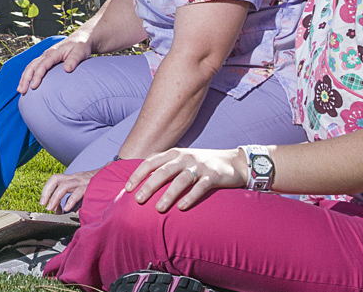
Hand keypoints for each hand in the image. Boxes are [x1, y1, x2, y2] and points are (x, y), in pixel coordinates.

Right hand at [17, 36, 93, 92]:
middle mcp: (47, 54)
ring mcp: (45, 57)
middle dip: (25, 78)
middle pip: (32, 66)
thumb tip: (67, 69)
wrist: (81, 39)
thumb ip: (73, 60)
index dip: (37, 76)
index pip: (42, 65)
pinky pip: (34, 67)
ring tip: (20, 90)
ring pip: (30, 66)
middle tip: (21, 91)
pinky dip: (28, 75)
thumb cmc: (81, 46)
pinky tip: (27, 83)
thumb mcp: (80, 52)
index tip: (34, 86)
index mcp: (54, 52)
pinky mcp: (46, 60)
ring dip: (24, 78)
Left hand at [39, 169, 95, 213]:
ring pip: (64, 186)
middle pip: (55, 179)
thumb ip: (75, 200)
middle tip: (43, 205)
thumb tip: (66, 211)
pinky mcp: (91, 186)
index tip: (44, 202)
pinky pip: (78, 192)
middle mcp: (76, 177)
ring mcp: (83, 181)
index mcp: (73, 178)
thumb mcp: (85, 191)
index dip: (47, 189)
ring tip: (52, 209)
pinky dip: (71, 200)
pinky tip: (68, 209)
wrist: (117, 176)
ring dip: (55, 198)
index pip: (55, 179)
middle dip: (46, 191)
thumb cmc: (100, 186)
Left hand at [126, 148, 247, 211]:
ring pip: (181, 179)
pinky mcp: (214, 176)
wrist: (235, 162)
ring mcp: (200, 166)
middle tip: (138, 200)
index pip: (151, 162)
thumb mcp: (182, 161)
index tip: (127, 189)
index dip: (138, 174)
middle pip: (164, 171)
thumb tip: (142, 184)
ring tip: (159, 208)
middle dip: (149, 185)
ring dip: (168, 194)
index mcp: (174, 153)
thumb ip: (165, 168)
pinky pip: (201, 187)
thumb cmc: (202, 165)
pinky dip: (191, 197)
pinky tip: (182, 207)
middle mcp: (186, 158)